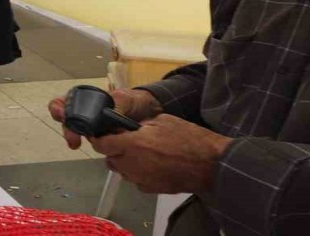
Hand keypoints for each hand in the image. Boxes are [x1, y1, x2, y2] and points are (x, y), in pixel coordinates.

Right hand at [48, 88, 162, 149]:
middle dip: (68, 130)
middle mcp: (87, 115)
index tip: (61, 114)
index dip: (58, 108)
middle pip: (69, 121)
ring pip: (80, 134)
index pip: (65, 103)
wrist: (152, 113)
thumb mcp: (125, 99)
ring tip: (78, 144)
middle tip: (73, 140)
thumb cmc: (135, 102)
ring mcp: (95, 129)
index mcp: (88, 100)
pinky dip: (98, 148)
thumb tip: (106, 116)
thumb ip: (114, 106)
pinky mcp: (105, 141)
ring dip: (77, 139)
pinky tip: (102, 150)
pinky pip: (96, 145)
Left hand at [88, 114, 231, 193]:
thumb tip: (130, 128)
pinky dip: (139, 173)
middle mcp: (132, 164)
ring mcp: (141, 179)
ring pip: (123, 172)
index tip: (99, 134)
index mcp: (132, 144)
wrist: (212, 164)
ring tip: (141, 153)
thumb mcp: (162, 121)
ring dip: (125, 162)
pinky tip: (152, 165)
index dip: (97, 139)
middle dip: (113, 151)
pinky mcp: (152, 189)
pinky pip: (137, 180)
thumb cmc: (189, 138)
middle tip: (124, 141)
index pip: (101, 144)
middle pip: (110, 160)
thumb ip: (141, 125)